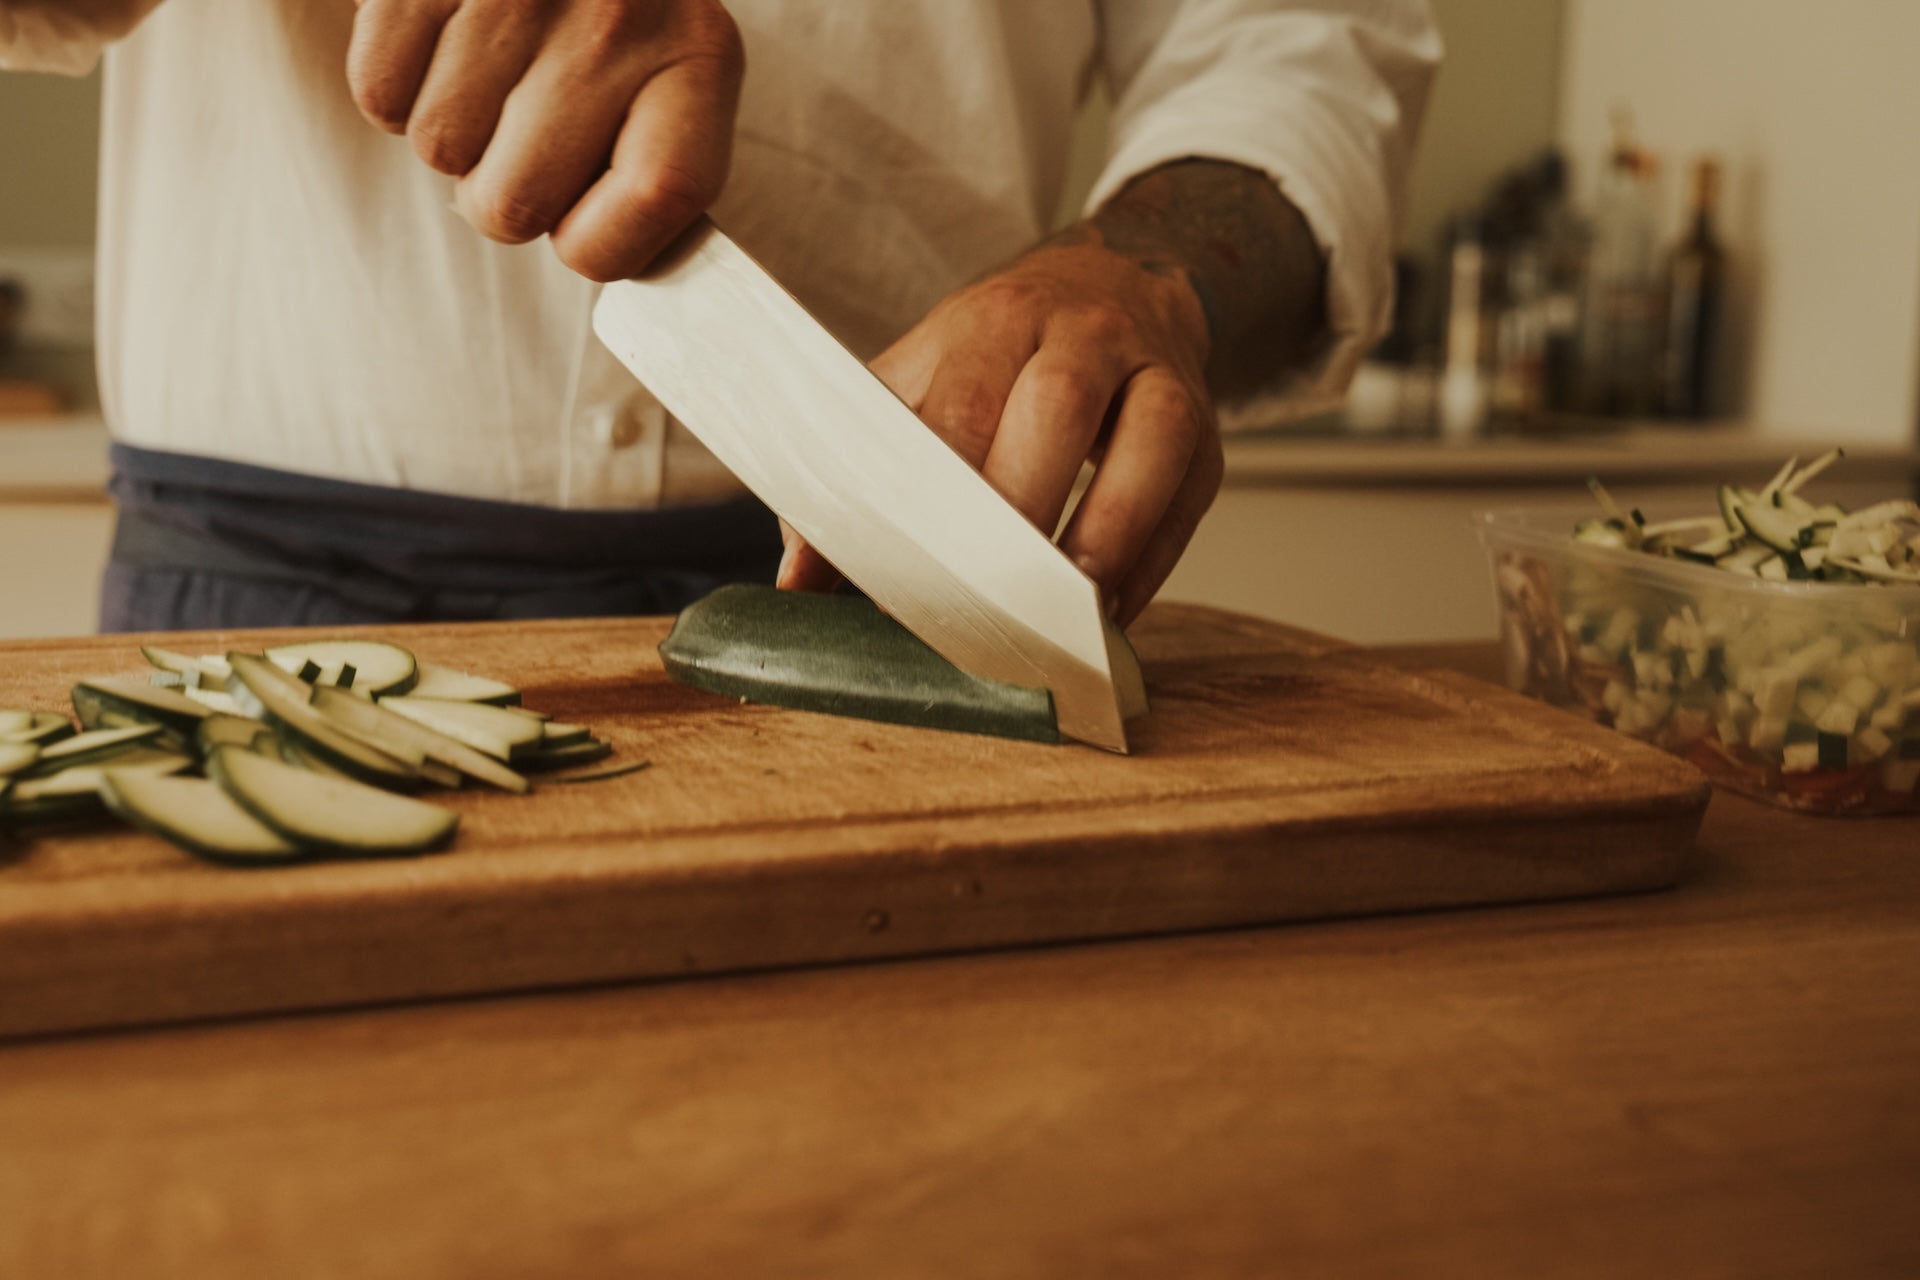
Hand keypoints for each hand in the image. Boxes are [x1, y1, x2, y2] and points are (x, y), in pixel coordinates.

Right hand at [347, 0, 742, 280]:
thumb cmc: (620, 24)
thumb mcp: (676, 86)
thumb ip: (655, 184)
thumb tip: (616, 283)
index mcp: (697, 58)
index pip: (658, 201)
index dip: (602, 246)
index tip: (585, 235)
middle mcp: (615, 19)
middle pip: (515, 206)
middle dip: (509, 197)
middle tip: (529, 140)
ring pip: (440, 151)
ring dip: (456, 138)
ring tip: (494, 80)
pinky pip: (380, 94)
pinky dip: (399, 91)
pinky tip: (446, 50)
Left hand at [778, 238, 1220, 627]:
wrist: (1115, 284)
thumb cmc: (1002, 350)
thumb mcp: (921, 378)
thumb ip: (856, 470)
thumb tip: (798, 578)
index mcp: (995, 318)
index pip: (963, 403)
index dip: (936, 490)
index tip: (907, 568)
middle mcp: (1083, 333)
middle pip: (1056, 410)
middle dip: (1019, 505)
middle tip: (983, 594)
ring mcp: (1156, 378)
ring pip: (1148, 445)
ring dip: (1106, 533)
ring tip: (1067, 611)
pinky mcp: (1206, 433)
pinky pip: (1187, 500)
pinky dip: (1151, 563)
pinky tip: (1109, 615)